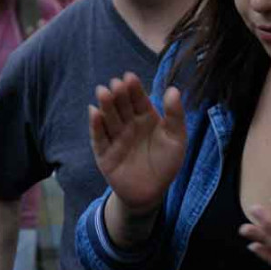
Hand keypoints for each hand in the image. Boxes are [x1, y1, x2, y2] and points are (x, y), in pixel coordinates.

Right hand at [89, 73, 186, 215]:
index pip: (139, 100)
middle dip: (118, 94)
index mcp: (146, 118)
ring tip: (103, 92)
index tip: (130, 77)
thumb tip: (173, 89)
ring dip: (105, 106)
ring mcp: (115, 138)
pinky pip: (99, 138)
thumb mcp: (176, 138)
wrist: (152, 192)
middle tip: (116, 84)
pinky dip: (96, 126)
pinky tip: (94, 112)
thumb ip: (175, 115)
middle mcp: (129, 124)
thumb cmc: (166, 163)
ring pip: (109, 119)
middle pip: (122, 106)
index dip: (134, 89)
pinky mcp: (104, 153)